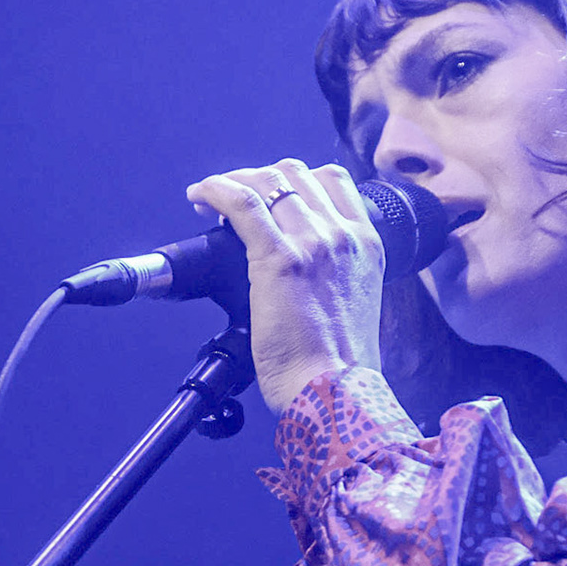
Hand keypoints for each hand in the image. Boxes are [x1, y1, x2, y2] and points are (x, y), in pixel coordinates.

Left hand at [185, 159, 385, 413]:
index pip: (333, 180)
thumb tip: (305, 270)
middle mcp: (342, 236)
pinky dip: (215, 190)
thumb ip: (336, 275)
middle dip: (257, 177)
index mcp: (366, 245)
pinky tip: (200, 197)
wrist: (335, 392)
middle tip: (233, 200)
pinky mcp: (279, 259)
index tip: (271, 194)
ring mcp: (313, 243)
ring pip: (267, 181)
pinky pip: (242, 203)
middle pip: (295, 173)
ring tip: (210, 199)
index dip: (295, 178)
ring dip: (231, 181)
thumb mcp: (354, 303)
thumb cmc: (338, 366)